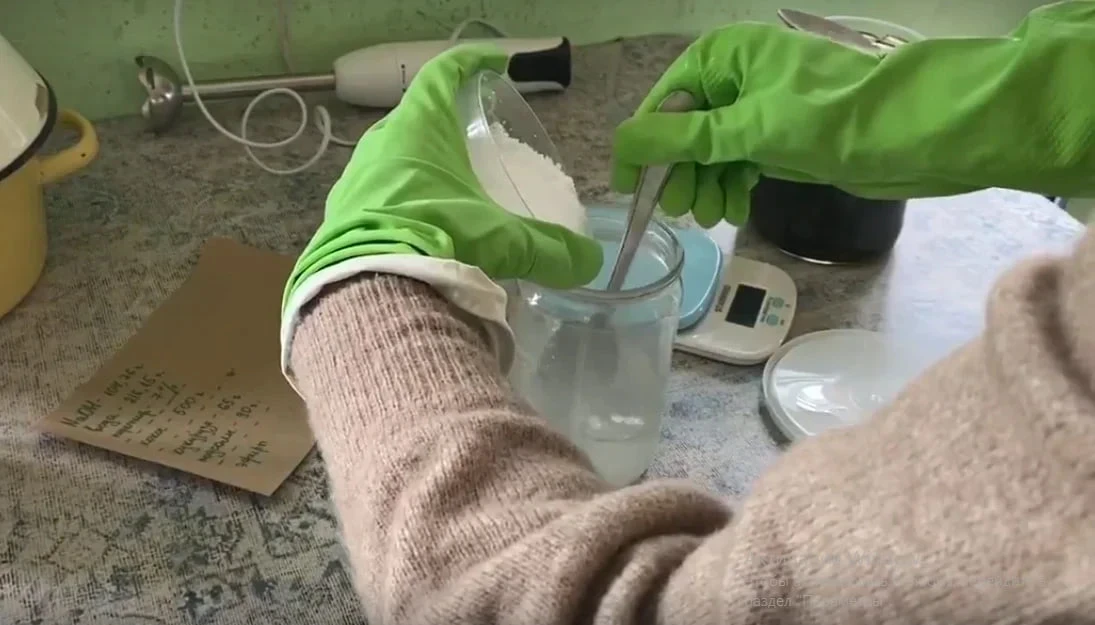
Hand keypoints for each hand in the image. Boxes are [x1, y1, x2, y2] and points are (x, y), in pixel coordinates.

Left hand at [286, 43, 602, 306]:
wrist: (367, 287)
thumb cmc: (437, 239)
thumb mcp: (501, 242)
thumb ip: (549, 249)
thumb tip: (587, 262)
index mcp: (419, 127)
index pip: (444, 74)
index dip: (470, 64)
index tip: (493, 66)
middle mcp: (382, 142)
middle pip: (418, 115)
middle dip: (446, 122)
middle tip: (474, 139)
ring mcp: (356, 176)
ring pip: (394, 155)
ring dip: (421, 163)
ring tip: (447, 184)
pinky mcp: (341, 211)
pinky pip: (377, 191)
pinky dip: (400, 198)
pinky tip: (418, 222)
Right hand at [612, 3, 1094, 227]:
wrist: (918, 133)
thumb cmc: (832, 119)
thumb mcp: (749, 130)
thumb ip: (682, 141)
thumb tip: (623, 144)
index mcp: (725, 56)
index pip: (664, 103)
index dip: (643, 147)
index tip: (629, 191)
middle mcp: (738, 76)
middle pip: (684, 129)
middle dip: (679, 171)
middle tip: (683, 211)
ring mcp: (761, 107)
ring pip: (711, 150)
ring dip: (705, 184)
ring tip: (713, 214)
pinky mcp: (782, 135)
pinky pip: (739, 161)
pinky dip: (732, 185)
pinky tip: (736, 207)